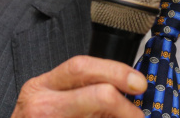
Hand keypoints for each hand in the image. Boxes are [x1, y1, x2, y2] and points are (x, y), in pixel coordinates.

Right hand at [10, 55, 145, 117]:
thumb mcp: (48, 100)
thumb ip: (80, 91)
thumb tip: (124, 88)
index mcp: (41, 87)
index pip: (82, 67)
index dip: (116, 71)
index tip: (138, 82)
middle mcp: (42, 105)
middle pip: (98, 95)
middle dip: (124, 104)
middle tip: (137, 114)